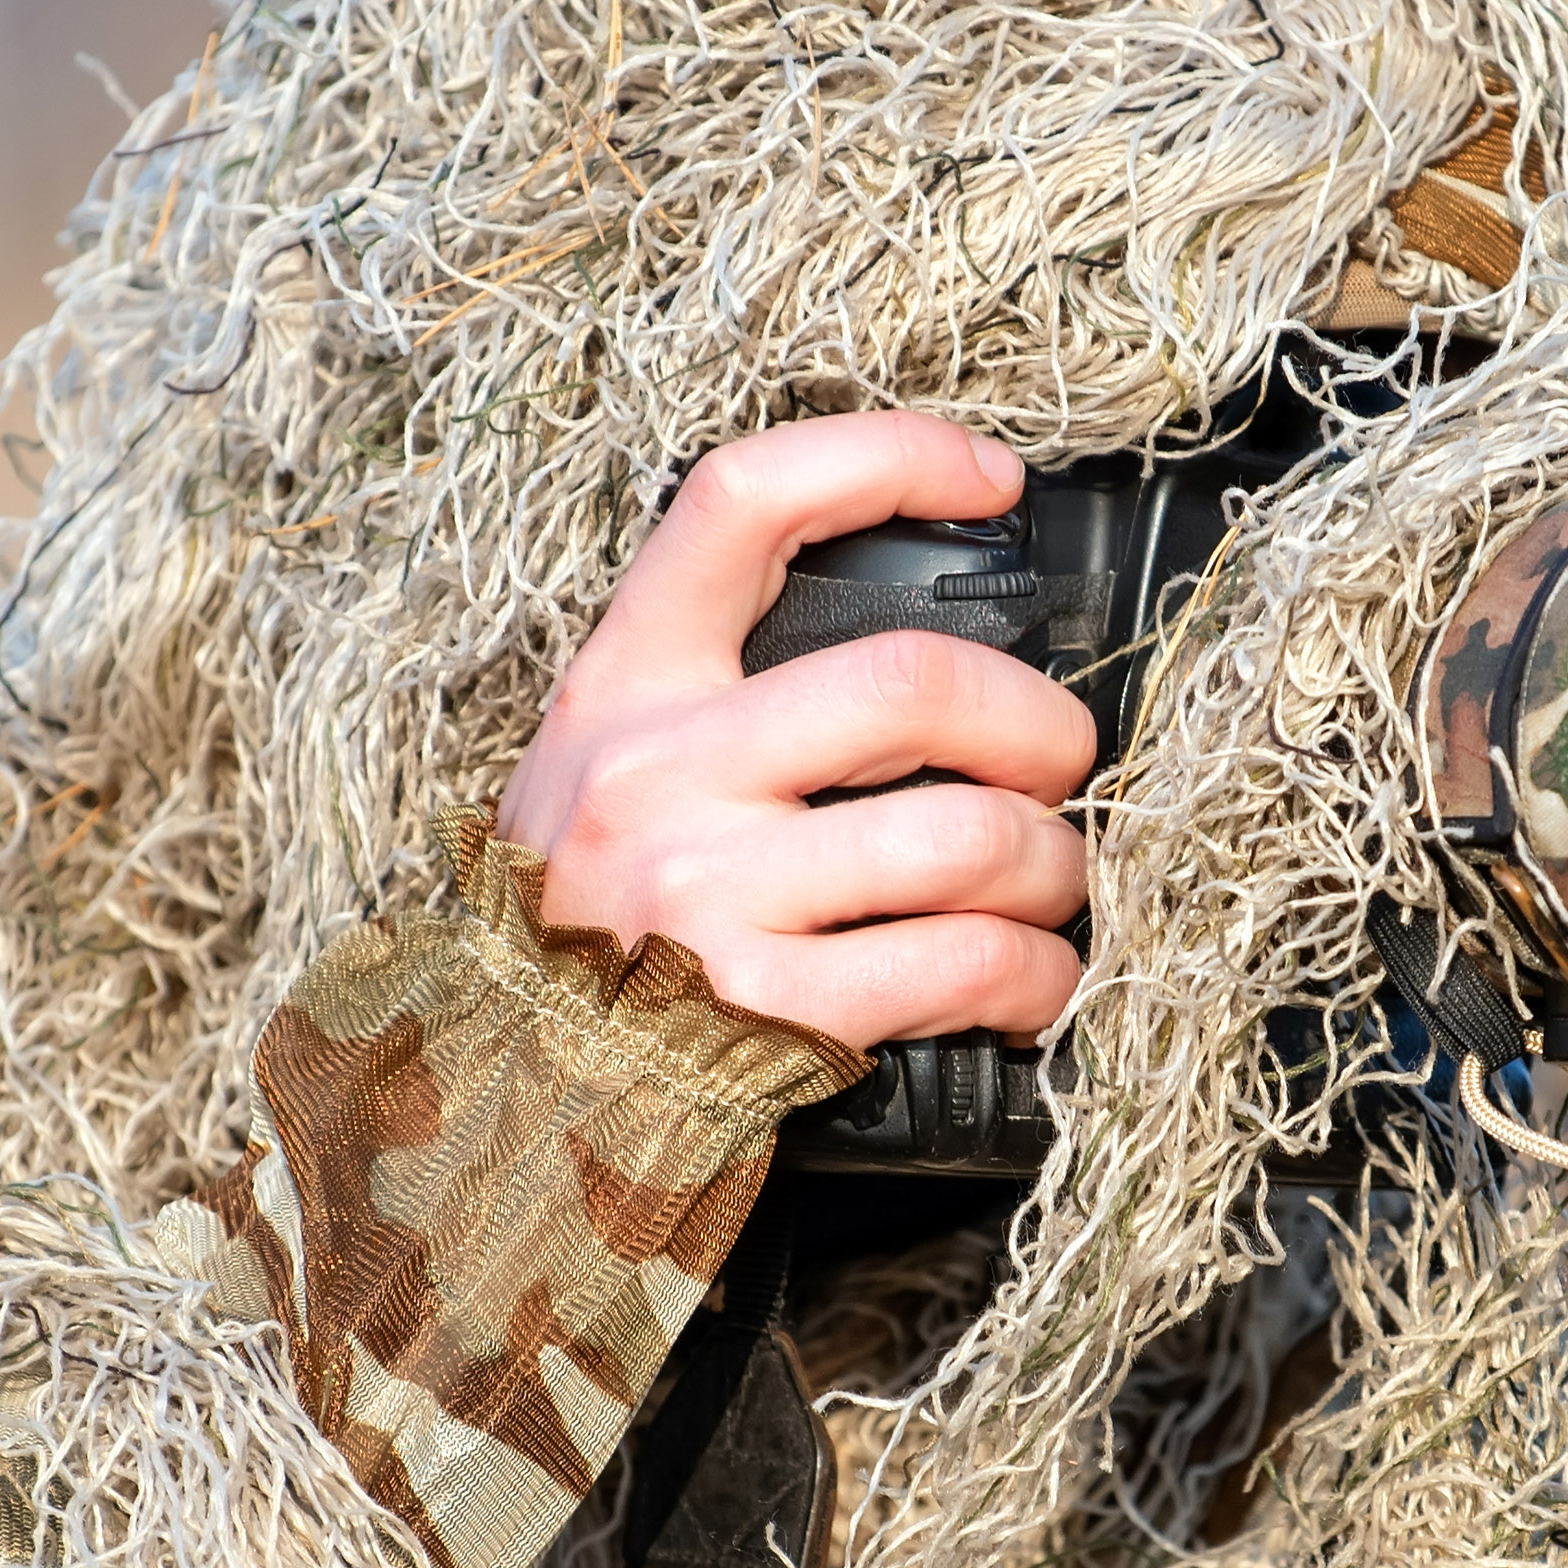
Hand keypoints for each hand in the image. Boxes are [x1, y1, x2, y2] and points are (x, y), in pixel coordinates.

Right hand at [495, 413, 1100, 1048]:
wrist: (507, 1112)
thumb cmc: (586, 936)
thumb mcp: (603, 777)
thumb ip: (719, 706)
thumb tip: (923, 669)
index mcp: (622, 688)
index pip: (742, 501)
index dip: (885, 455)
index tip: (991, 476)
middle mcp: (653, 774)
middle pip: (911, 680)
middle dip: (1038, 725)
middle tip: (1060, 764)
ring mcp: (704, 894)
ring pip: (968, 836)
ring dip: (1053, 867)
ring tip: (1050, 888)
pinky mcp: (762, 1014)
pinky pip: (966, 964)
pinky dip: (1036, 975)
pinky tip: (1031, 982)